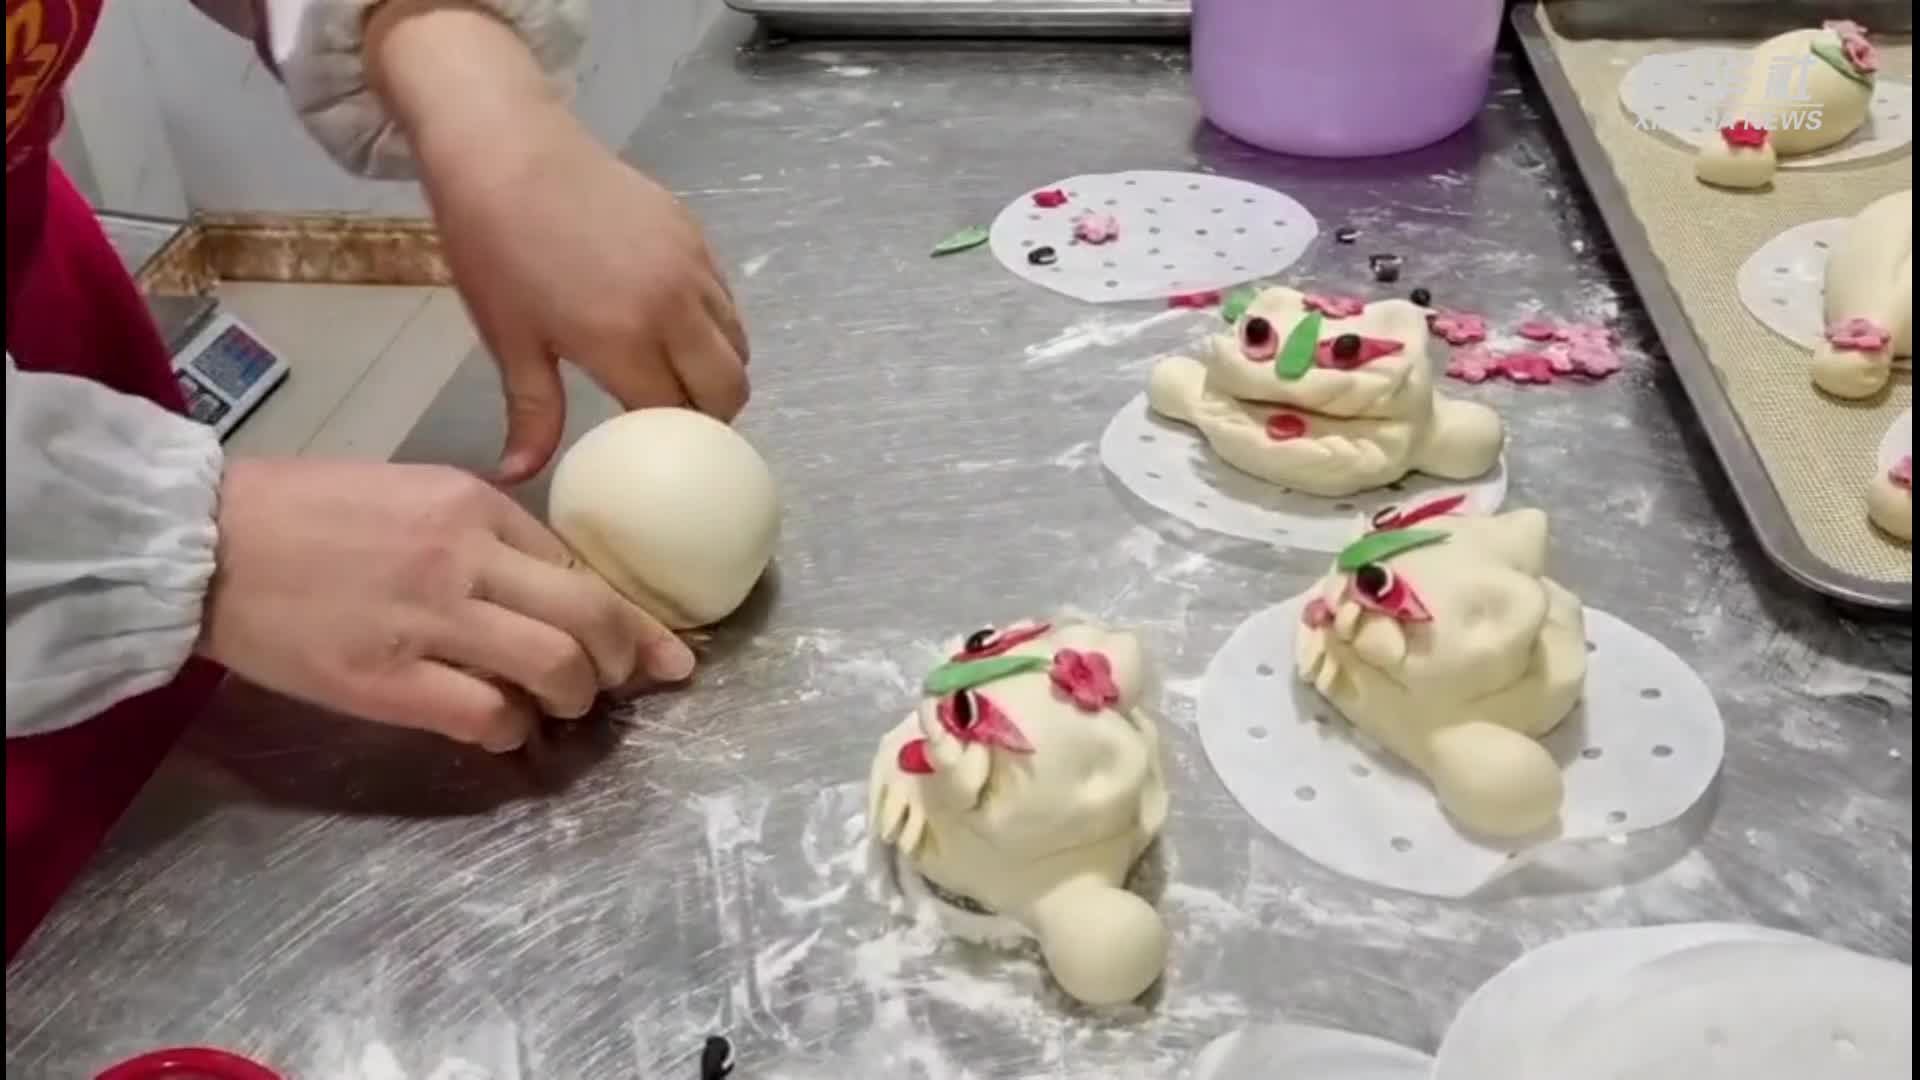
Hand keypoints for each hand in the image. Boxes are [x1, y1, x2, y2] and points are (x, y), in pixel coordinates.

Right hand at [199, 459, 695, 750]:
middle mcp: (464, 557)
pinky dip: (512, 730)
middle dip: (627, 658)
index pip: (582, 563)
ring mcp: (428, 620)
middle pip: (592, 614)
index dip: (630, 612)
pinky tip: (505, 730)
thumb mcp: (409, 495)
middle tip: (625, 683)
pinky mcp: (385, 680)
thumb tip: (551, 588)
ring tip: (563, 708)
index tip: (658, 645)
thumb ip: (481, 535)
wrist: (201, 543)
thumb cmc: (302, 513)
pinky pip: (486, 715)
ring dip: (578, 697)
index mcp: (473, 505)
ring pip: (556, 666)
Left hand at [364, 2, 749, 482]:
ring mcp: (691, 268)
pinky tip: (674, 325)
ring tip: (680, 376)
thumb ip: (532, 414)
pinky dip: (714, 326)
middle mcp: (673, 308)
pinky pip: (726, 300)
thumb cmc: (494, 248)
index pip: (678, 415)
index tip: (653, 454)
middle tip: (678, 423)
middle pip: (729, 387)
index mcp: (625, 341)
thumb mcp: (510, 341)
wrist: (505, 148)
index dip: (670, 441)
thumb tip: (517, 477)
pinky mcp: (696, 235)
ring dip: (717, 370)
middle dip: (711, 415)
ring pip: (737, 343)